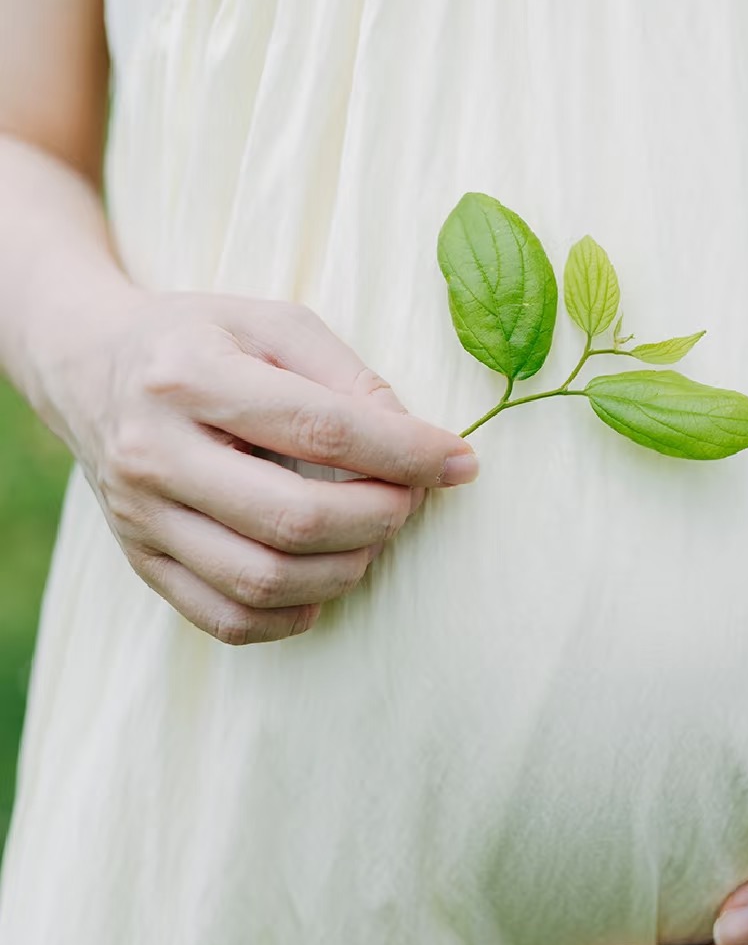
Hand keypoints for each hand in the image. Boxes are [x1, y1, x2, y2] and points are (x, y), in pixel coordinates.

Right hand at [46, 284, 479, 643]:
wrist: (90, 367)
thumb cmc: (201, 339)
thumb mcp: (273, 323)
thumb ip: (347, 375)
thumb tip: (415, 442)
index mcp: (189, 376)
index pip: (320, 430)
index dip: (405, 452)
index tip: (460, 462)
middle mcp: (154, 453)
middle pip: (292, 519)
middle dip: (379, 517)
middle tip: (411, 499)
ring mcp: (141, 517)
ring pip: (262, 581)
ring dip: (345, 569)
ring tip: (374, 534)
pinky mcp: (140, 562)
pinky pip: (227, 620)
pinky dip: (294, 614)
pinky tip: (324, 575)